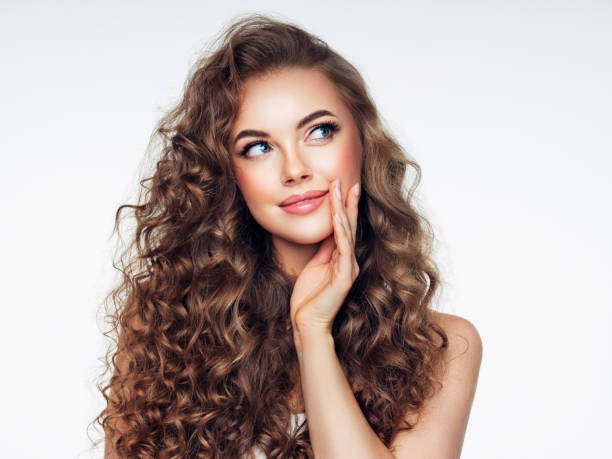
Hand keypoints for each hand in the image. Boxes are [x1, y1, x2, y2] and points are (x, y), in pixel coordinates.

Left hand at [289, 177, 360, 336]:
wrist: (307, 323)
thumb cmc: (309, 298)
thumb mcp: (315, 265)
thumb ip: (324, 249)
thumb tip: (327, 229)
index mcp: (342, 259)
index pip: (345, 227)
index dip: (344, 207)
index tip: (343, 186)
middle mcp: (349, 262)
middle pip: (349, 226)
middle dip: (347, 202)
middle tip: (346, 180)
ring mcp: (348, 269)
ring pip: (346, 233)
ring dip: (343, 210)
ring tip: (340, 190)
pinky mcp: (343, 278)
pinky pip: (343, 249)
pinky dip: (340, 231)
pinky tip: (337, 216)